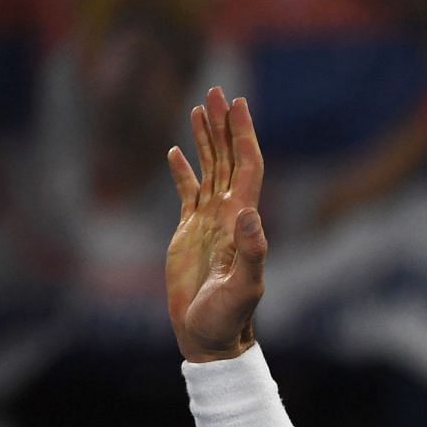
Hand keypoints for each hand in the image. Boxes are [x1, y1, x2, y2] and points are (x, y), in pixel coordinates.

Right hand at [165, 87, 267, 363]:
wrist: (210, 336)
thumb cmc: (229, 316)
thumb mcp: (244, 286)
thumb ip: (251, 252)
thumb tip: (249, 214)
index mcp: (244, 220)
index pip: (247, 166)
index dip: (244, 135)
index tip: (238, 103)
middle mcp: (229, 214)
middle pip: (229, 159)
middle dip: (224, 125)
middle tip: (217, 91)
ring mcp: (209, 222)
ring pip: (209, 169)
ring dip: (206, 139)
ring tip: (199, 106)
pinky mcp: (189, 232)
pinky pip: (187, 192)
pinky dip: (182, 170)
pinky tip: (175, 150)